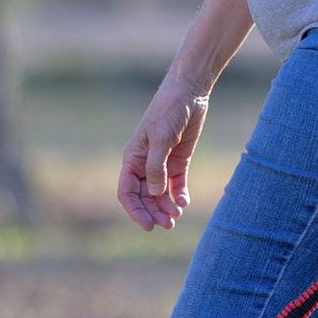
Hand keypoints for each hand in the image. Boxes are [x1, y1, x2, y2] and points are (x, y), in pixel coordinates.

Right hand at [117, 79, 209, 230]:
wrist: (189, 91)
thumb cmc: (169, 110)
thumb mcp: (161, 138)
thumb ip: (156, 167)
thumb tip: (154, 194)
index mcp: (133, 158)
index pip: (127, 192)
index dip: (135, 210)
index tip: (148, 225)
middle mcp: (144, 164)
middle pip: (144, 197)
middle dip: (153, 212)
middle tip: (168, 225)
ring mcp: (162, 163)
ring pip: (160, 194)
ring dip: (166, 207)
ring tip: (177, 216)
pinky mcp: (178, 160)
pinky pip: (176, 184)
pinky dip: (179, 195)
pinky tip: (184, 202)